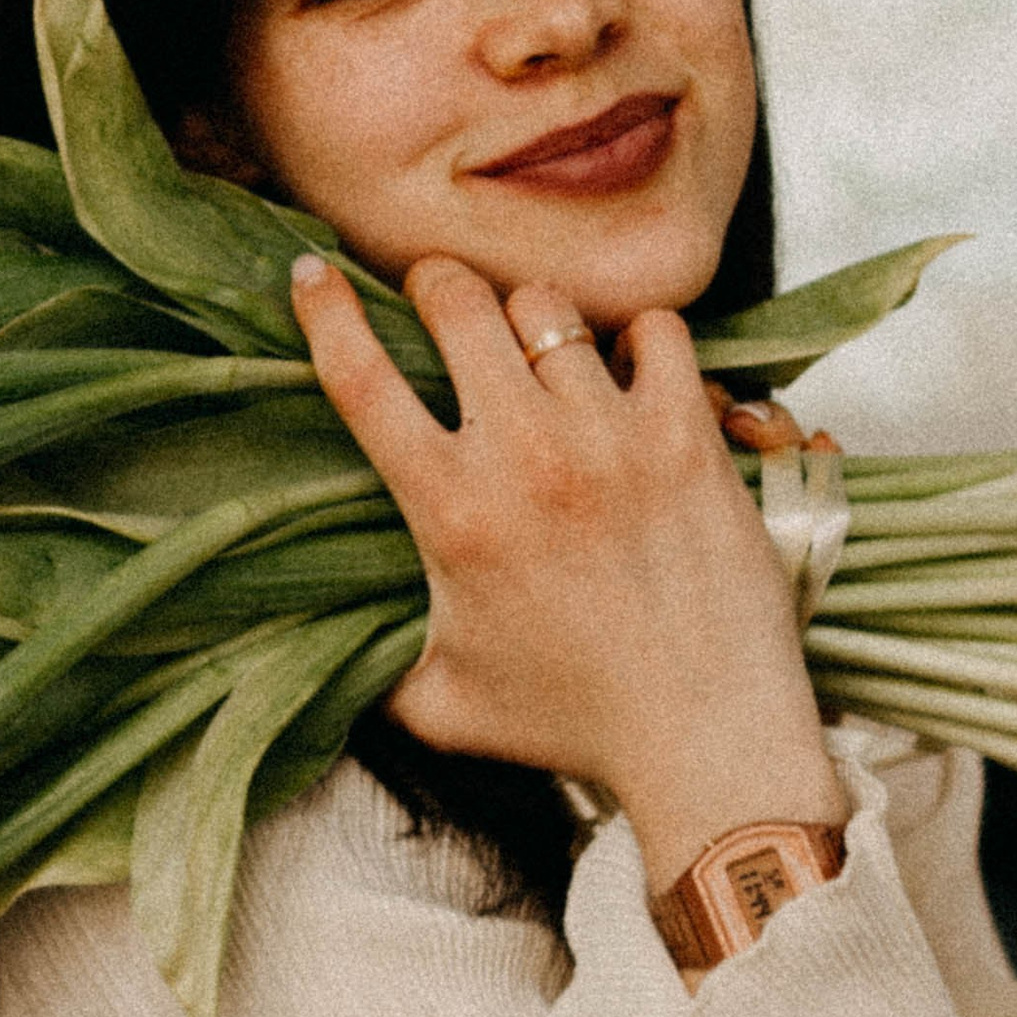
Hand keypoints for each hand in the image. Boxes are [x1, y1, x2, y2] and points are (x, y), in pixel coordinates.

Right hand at [290, 254, 840, 897]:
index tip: (313, 274)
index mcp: (450, 512)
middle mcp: (524, 457)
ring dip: (530, 316)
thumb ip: (374, 666)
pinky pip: (655, 330)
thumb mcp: (439, 704)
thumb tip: (328, 645)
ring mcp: (610, 438)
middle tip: (439, 299)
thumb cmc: (571, 729)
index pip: (360, 379)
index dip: (325, 312)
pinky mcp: (687, 437)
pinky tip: (630, 368)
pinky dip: (638, 337)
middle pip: (455, 303)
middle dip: (435, 285)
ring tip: (537, 341)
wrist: (704, 742)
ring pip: (548, 307)